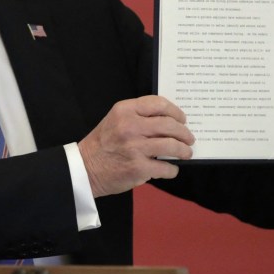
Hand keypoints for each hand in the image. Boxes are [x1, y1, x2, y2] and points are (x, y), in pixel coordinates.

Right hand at [78, 95, 194, 197]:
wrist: (85, 168)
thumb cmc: (102, 144)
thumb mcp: (115, 120)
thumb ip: (138, 117)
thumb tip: (169, 122)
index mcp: (124, 111)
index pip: (158, 104)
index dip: (175, 111)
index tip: (182, 119)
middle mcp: (130, 127)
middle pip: (169, 124)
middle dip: (184, 132)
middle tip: (189, 138)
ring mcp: (134, 148)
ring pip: (172, 145)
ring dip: (183, 150)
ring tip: (186, 153)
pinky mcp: (138, 168)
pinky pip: (165, 167)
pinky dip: (172, 169)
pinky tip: (171, 169)